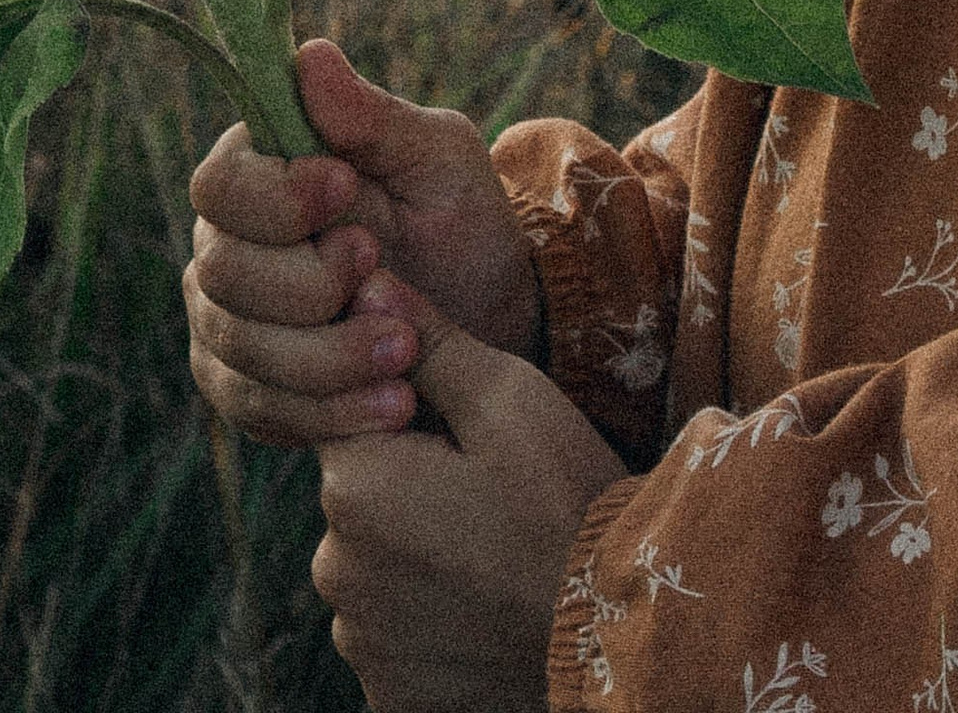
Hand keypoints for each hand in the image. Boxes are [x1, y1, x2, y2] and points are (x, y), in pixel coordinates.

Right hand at [184, 41, 542, 446]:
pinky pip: (257, 409)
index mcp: (264, 169)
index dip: (275, 198)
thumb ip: (373, 118)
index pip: (220, 184)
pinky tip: (392, 405)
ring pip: (238, 348)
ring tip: (408, 353)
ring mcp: (227, 319)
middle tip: (390, 287)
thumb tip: (309, 55)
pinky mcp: (245, 387)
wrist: (484, 323)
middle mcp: (227, 242)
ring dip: (329, 358)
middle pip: (221, 272)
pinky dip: (327, 413)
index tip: (346, 191)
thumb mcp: (438, 160)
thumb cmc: (460, 222)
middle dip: (311, 289)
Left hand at [313, 295, 623, 712]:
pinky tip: (488, 604)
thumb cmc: (566, 498)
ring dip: (419, 555)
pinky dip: (432, 619)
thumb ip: (424, 341)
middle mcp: (334, 569)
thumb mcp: (506, 397)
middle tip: (494, 491)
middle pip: (359, 497)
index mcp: (352, 486)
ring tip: (497, 551)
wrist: (623, 632)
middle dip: (410, 483)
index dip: (405, 409)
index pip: (346, 417)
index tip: (465, 428)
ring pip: (377, 568)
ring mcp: (360, 643)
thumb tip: (362, 285)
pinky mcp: (388, 696)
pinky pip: (396, 635)